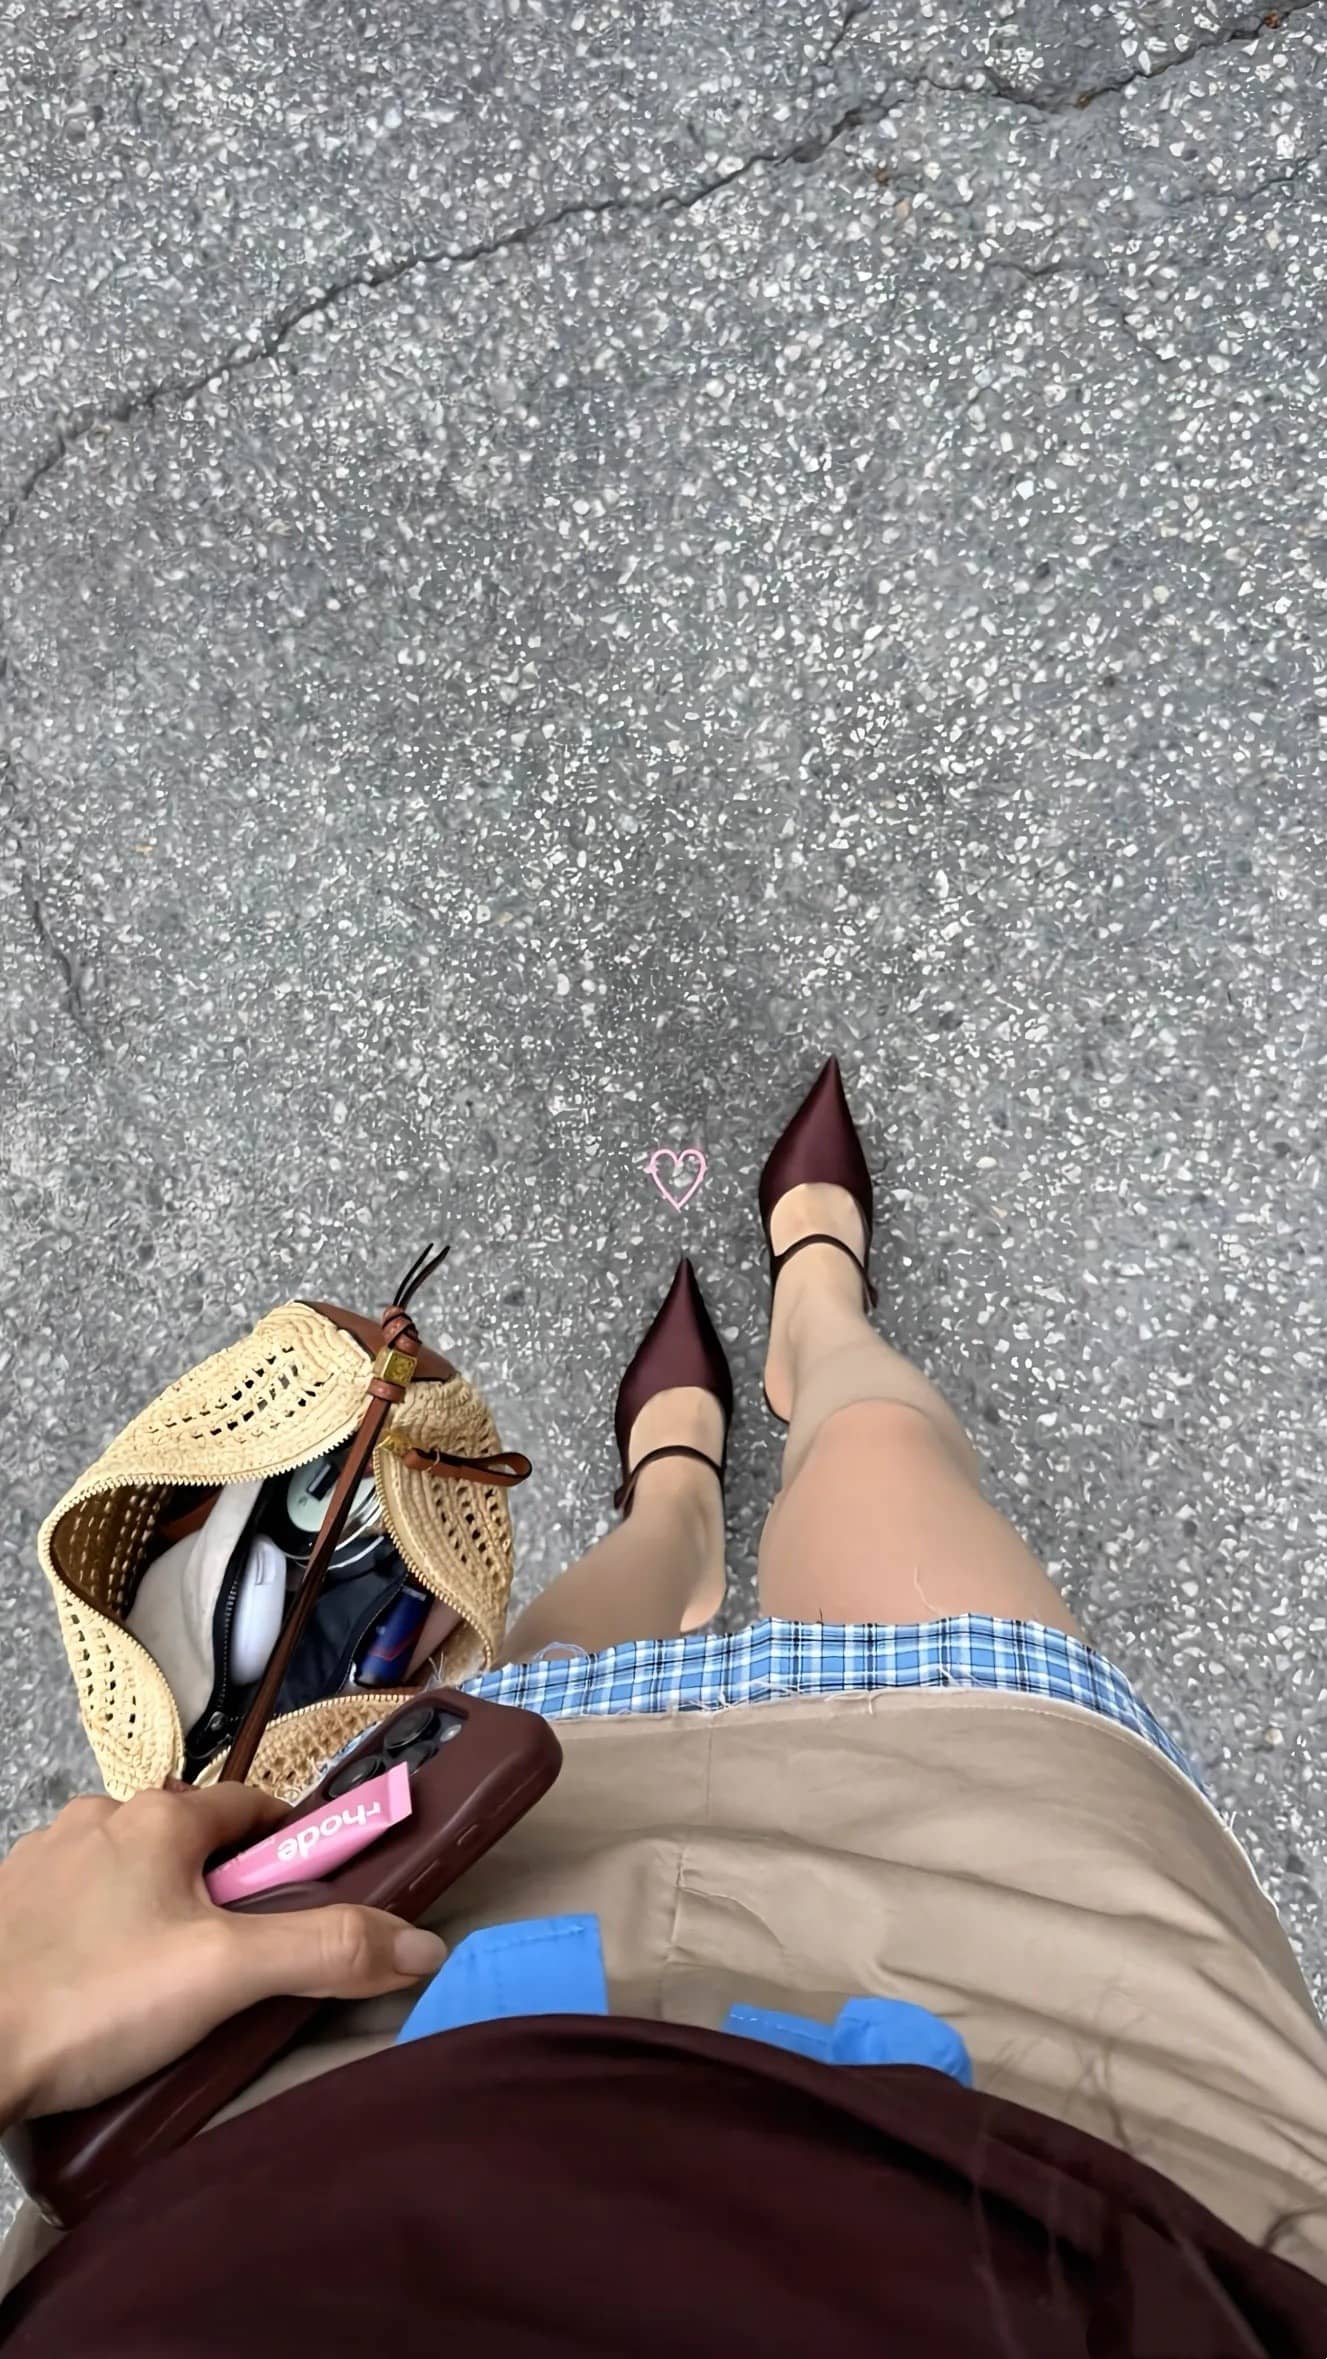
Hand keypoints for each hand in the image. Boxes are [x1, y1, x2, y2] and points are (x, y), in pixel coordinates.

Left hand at [0, 1781, 444, 2125]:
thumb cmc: (91, 2000)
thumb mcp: (226, 1975)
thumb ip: (326, 1952)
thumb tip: (421, 1944)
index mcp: (160, 1817)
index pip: (254, 1807)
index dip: (291, 1849)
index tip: (309, 1898)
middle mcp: (100, 1819)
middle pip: (190, 1843)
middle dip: (220, 1894)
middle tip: (234, 1967)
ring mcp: (42, 1860)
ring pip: (129, 1874)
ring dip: (155, 1914)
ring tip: (163, 1992)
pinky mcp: (5, 1908)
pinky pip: (75, 1907)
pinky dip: (98, 1937)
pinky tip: (99, 1995)